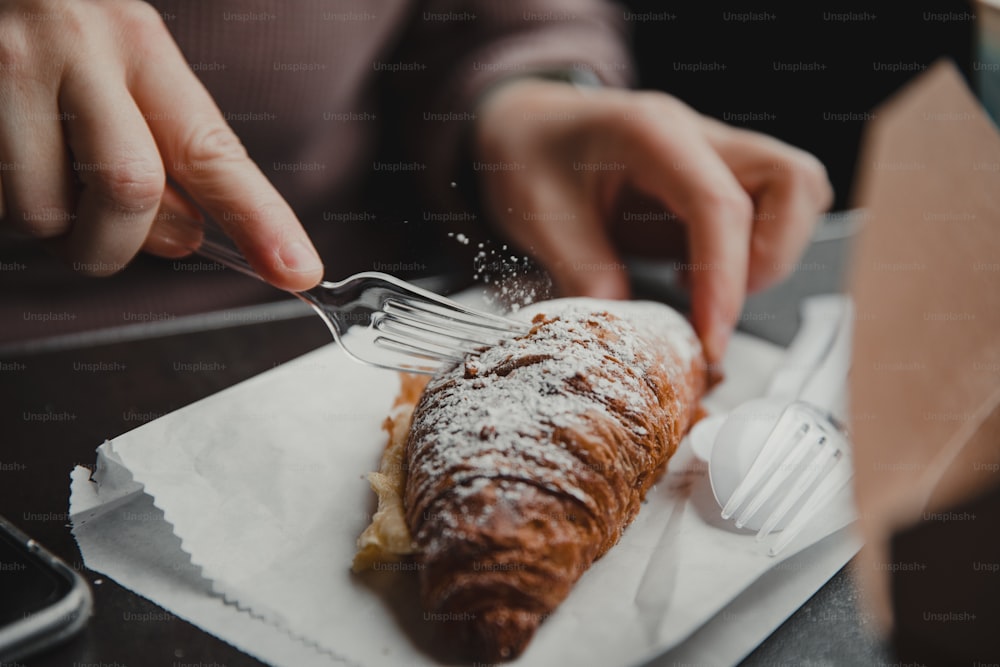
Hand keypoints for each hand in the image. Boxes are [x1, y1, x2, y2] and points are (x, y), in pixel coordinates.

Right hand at [0, 0, 322, 288]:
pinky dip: (9, 210)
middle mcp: (74, 49)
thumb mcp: (126, 66)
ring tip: (45, 179)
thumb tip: (187, 239)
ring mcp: (5, 72)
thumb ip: (166, 148)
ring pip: (45, 215)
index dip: (260, 220)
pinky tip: (11, 164)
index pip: (211, 151)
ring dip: (55, 228)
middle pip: (130, 192)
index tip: (299, 269)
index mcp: (137, 43)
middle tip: (113, 236)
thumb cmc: (57, 37)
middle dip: (123, 244)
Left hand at [473, 79, 832, 362]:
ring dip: (769, 257)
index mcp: (650, 133)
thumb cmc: (531, 156)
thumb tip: (626, 328)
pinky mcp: (722, 179)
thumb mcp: (538, 214)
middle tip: (715, 309)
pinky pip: (775, 210)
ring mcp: (717, 153)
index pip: (719, 204)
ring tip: (706, 292)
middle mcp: (698, 135)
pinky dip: (756, 253)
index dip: (724, 278)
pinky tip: (699, 274)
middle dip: (770, 260)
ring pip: (798, 194)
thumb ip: (583, 268)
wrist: (530, 128)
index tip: (710, 337)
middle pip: (792, 183)